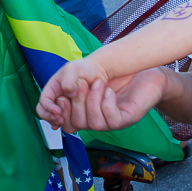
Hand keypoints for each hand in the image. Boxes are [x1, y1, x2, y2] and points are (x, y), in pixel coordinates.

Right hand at [36, 56, 110, 126]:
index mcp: (52, 90)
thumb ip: (68, 79)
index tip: (57, 111)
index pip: (43, 103)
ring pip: (58, 121)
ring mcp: (66, 108)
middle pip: (46, 115)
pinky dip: (71, 124)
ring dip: (64, 120)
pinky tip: (76, 124)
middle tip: (60, 118)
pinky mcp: (76, 114)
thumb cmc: (84, 69)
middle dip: (52, 117)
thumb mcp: (73, 68)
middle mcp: (57, 100)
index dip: (48, 109)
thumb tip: (68, 93)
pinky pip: (71, 124)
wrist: (99, 73)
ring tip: (69, 117)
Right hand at [49, 67, 169, 132]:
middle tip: (82, 83)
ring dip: (93, 101)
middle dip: (76, 103)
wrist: (139, 66)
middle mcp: (90, 117)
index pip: (57, 121)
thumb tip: (60, 98)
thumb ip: (65, 80)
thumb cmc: (107, 69)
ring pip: (92, 124)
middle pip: (73, 123)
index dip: (52, 115)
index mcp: (76, 108)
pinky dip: (107, 104)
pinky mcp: (124, 119)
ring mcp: (107, 120)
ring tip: (99, 83)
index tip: (58, 100)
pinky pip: (111, 120)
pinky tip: (110, 91)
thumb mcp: (79, 69)